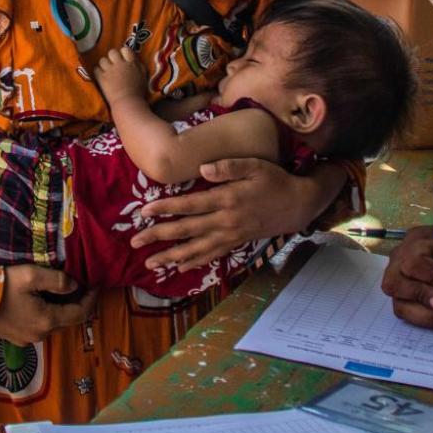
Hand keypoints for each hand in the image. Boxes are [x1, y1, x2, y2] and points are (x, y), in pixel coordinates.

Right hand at [0, 265, 96, 346]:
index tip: (95, 283)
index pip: (81, 313)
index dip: (91, 299)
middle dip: (77, 302)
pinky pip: (40, 326)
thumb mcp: (30, 275)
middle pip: (68, 320)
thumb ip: (57, 280)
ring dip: (61, 308)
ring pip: (54, 324)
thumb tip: (75, 286)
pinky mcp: (16, 338)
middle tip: (79, 283)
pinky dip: (47, 314)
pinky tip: (41, 299)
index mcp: (47, 320)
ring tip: (60, 289)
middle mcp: (40, 334)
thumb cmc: (0, 285)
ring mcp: (27, 339)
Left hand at [93, 46, 147, 105]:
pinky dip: (98, 73)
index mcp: (132, 63)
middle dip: (111, 57)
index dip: (122, 53)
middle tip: (112, 65)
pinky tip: (100, 77)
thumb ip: (139, 67)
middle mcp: (120, 64)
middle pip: (112, 52)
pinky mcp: (102, 78)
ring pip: (102, 60)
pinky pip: (96, 69)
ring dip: (104, 65)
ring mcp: (110, 70)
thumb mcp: (143, 77)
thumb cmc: (138, 93)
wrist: (128, 103)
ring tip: (105, 72)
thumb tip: (135, 61)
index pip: (125, 49)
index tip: (122, 59)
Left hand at [132, 158, 313, 270]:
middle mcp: (225, 221)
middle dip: (159, 235)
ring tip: (150, 263)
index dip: (166, 207)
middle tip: (135, 241)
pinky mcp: (236, 242)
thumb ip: (228, 166)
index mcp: (227, 199)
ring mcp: (230, 235)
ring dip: (171, 256)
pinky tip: (179, 267)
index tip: (144, 211)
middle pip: (186, 230)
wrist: (297, 205)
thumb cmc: (274, 180)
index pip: (190, 205)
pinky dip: (195, 262)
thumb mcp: (255, 165)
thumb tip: (202, 168)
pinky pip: (212, 255)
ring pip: (196, 248)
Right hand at [380, 224, 432, 328]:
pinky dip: (424, 318)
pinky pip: (405, 312)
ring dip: (424, 313)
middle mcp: (401, 257)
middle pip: (395, 281)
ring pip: (398, 301)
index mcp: (417, 239)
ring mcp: (399, 278)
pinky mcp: (403, 296)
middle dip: (422, 296)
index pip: (414, 260)